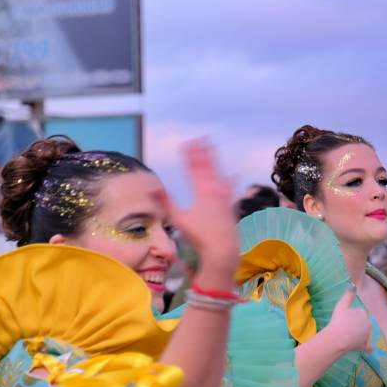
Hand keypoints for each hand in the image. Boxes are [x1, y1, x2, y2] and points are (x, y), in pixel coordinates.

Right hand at [161, 139, 237, 280]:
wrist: (222, 248)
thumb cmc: (199, 235)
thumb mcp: (179, 219)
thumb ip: (166, 202)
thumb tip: (152, 188)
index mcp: (201, 191)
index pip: (194, 168)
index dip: (190, 155)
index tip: (187, 143)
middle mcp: (214, 190)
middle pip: (207, 167)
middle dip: (202, 152)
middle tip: (200, 138)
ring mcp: (224, 197)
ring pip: (219, 173)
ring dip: (214, 160)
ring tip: (212, 148)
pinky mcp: (231, 206)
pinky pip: (231, 189)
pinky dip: (231, 181)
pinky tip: (234, 175)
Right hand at [322, 287, 371, 353]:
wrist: (338, 338)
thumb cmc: (338, 320)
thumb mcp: (342, 305)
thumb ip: (348, 294)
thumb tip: (353, 285)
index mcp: (363, 313)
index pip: (359, 312)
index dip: (352, 315)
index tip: (345, 318)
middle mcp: (368, 324)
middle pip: (363, 323)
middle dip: (357, 324)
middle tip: (346, 327)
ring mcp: (367, 336)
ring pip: (365, 333)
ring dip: (361, 334)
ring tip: (349, 336)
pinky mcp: (365, 346)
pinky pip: (368, 347)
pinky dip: (368, 347)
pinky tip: (368, 349)